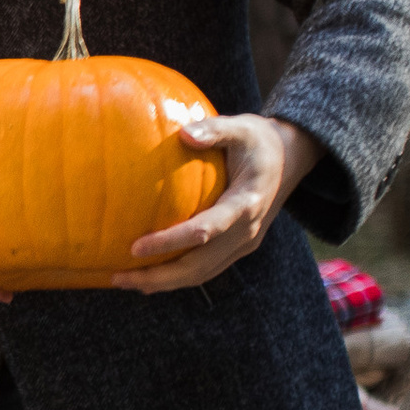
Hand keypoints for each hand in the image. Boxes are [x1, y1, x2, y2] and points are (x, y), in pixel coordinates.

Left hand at [114, 114, 318, 292]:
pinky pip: (206, 269)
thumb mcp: (242, 127)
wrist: (291, 159)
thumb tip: (184, 134)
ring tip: (125, 282)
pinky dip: (177, 277)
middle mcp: (246, 230)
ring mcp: (244, 243)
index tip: (134, 247)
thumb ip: (215, 130)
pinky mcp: (239, 247)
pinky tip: (148, 277)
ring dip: (164, 282)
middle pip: (200, 266)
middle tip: (118, 277)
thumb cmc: (259, 140)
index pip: (205, 231)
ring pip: (202, 274)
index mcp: (246, 204)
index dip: (170, 242)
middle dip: (158, 277)